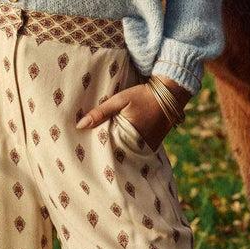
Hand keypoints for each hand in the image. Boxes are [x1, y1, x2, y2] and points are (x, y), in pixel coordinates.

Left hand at [75, 76, 190, 151]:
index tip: (84, 150)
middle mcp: (139, 147)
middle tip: (89, 154)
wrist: (170, 94)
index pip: (108, 149)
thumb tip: (79, 126)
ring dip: (117, 151)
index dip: (96, 149)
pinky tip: (118, 146)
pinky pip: (137, 151)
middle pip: (117, 154)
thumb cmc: (141, 96)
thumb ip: (100, 113)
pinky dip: (128, 148)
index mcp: (128, 137)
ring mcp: (147, 148)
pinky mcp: (153, 146)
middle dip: (105, 153)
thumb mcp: (119, 100)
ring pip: (127, 153)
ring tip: (101, 153)